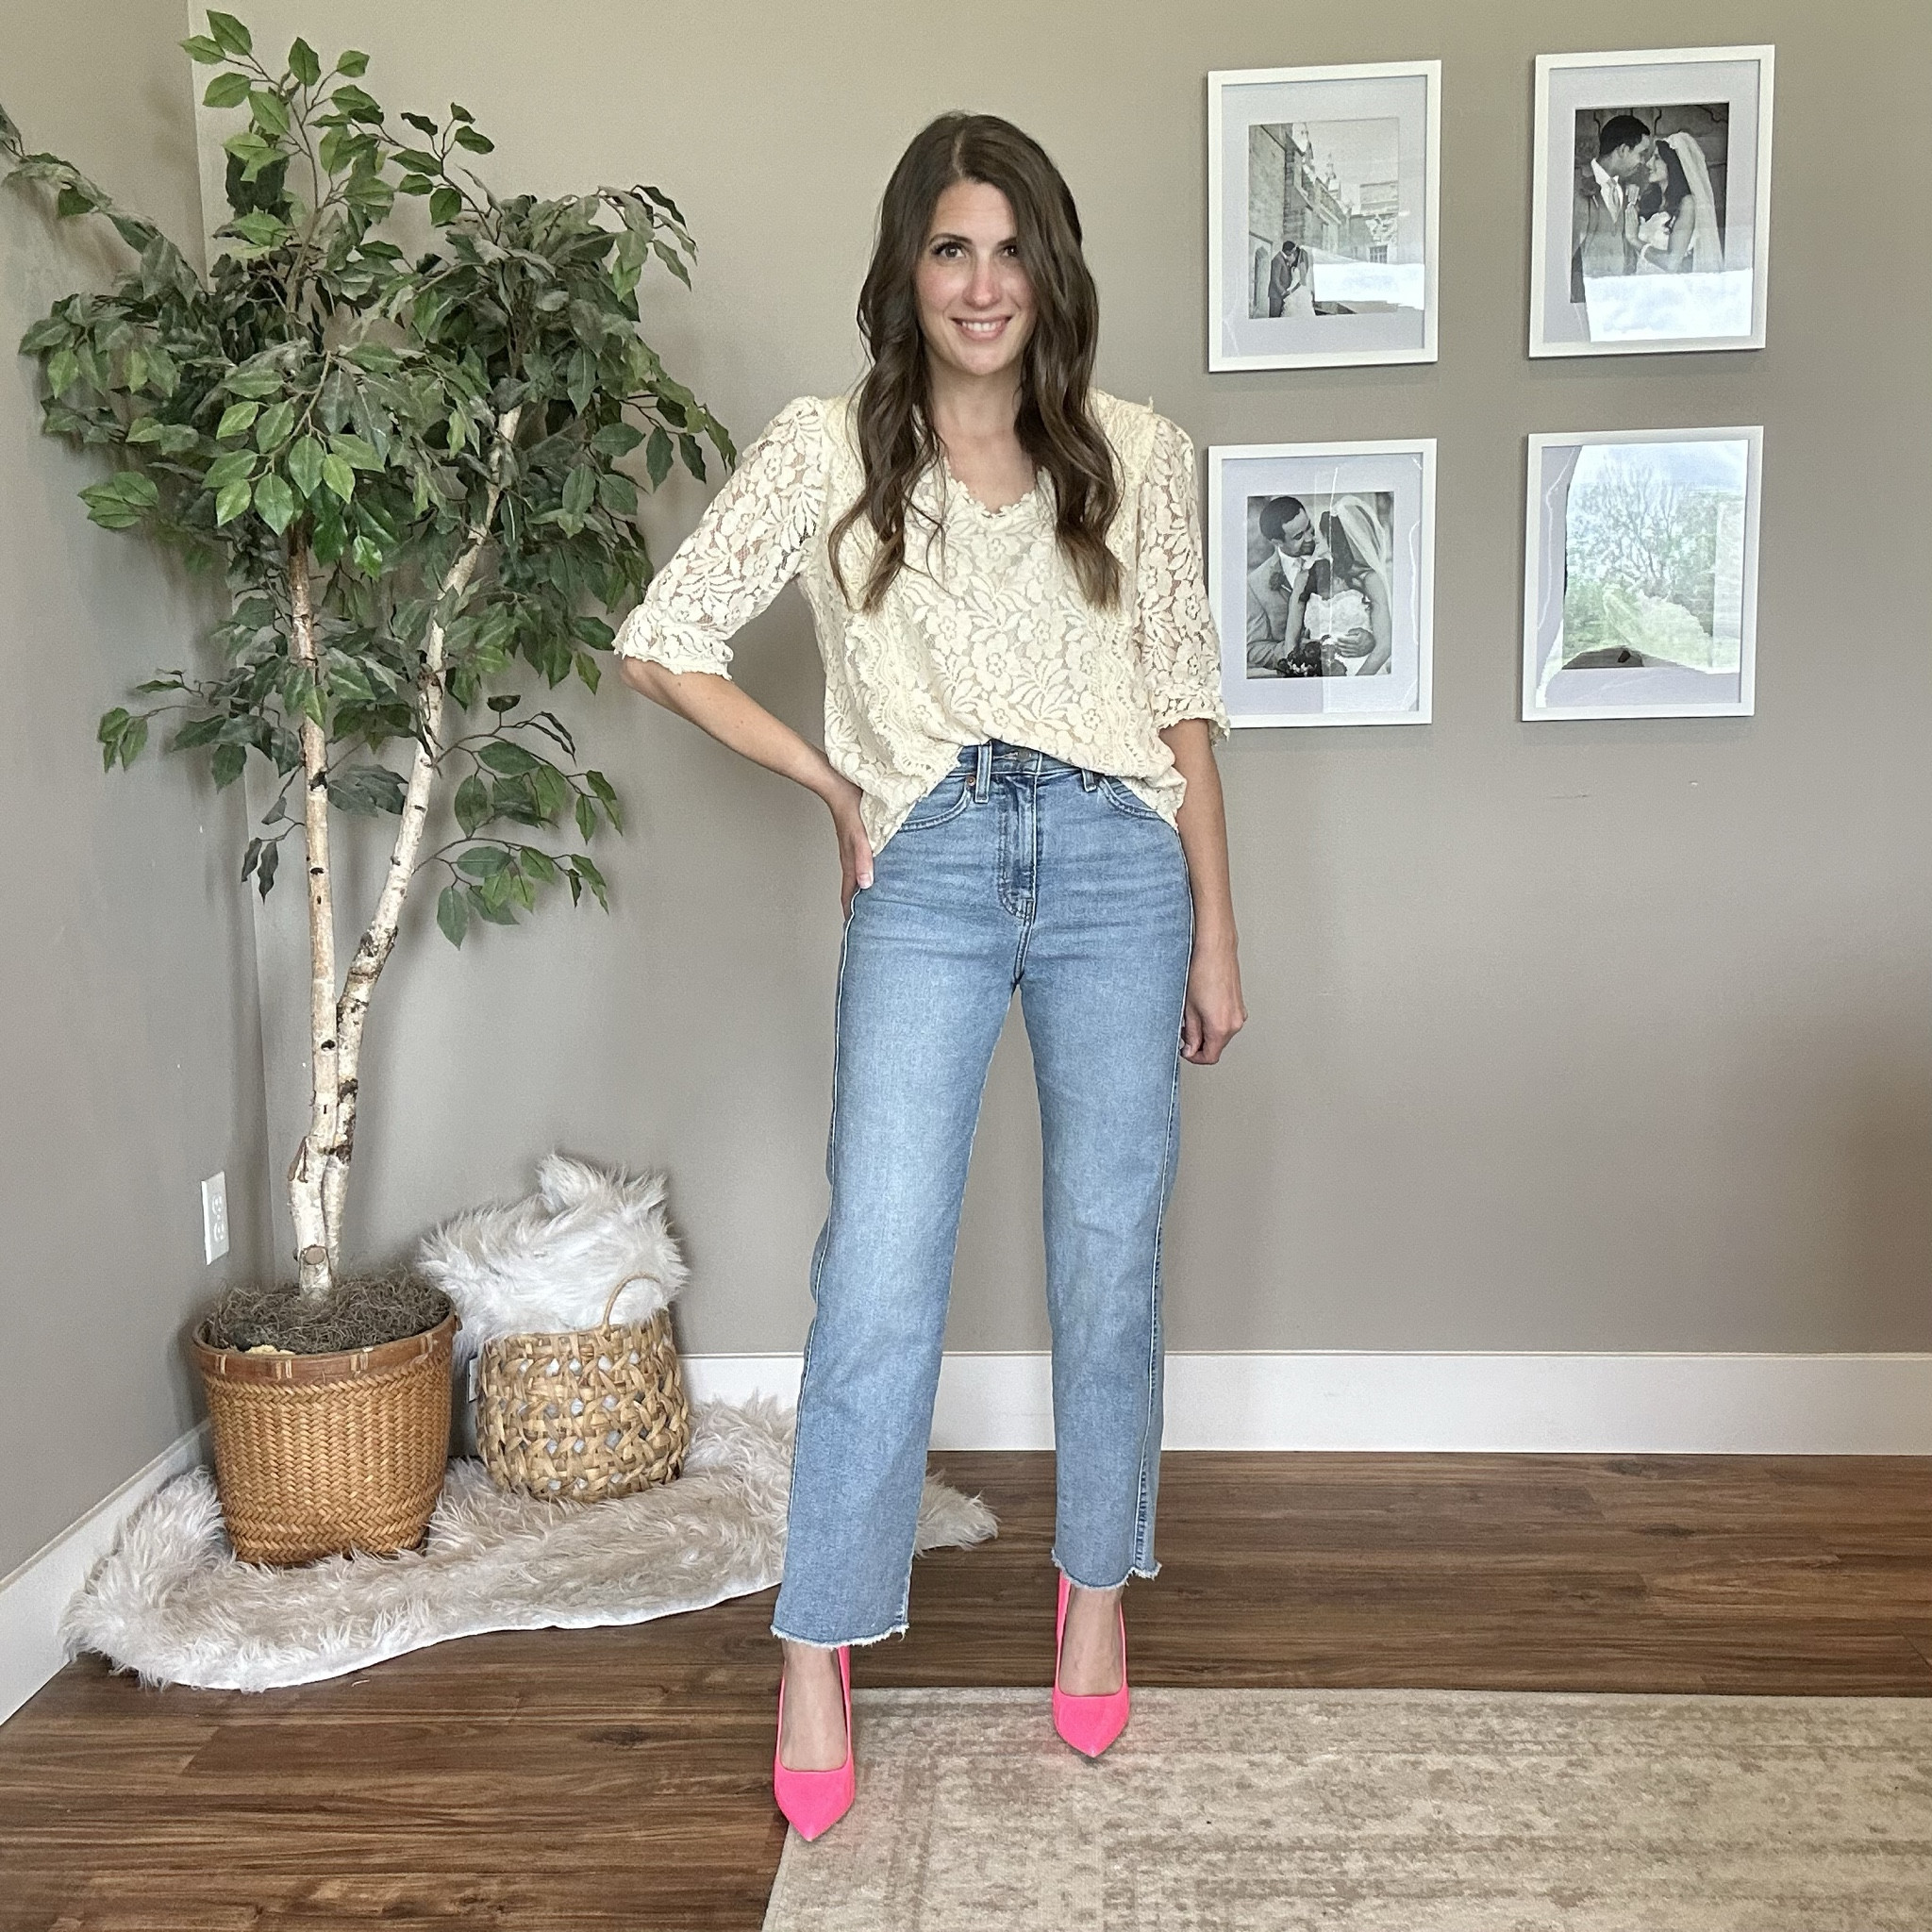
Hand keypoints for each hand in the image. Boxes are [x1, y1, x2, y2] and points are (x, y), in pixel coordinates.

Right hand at [825, 774, 874, 919]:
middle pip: (854, 889)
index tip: (856, 932)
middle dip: (860, 907)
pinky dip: (869, 872)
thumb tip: (866, 885)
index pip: (849, 894)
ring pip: (859, 876)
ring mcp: (854, 849)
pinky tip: (878, 871)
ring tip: (876, 902)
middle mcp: (851, 858)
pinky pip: (863, 862)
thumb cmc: (849, 807)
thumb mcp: (860, 835)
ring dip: (865, 890)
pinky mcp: (859, 839)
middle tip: (870, 923)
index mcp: (850, 861)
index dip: (851, 913)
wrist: (838, 784)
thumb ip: (863, 859)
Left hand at [1180, 929, 1244, 1064]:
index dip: (1195, 1057)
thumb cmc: (1201, 973)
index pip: (1210, 1057)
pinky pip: (1226, 1022)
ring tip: (1193, 1014)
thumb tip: (1191, 1048)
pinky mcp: (1239, 1005)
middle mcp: (1234, 1023)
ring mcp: (1239, 1014)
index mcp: (1221, 1028)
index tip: (1185, 1049)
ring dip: (1206, 1031)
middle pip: (1216, 1046)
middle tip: (1184, 1029)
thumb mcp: (1189, 1009)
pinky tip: (1204, 1007)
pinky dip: (1214, 1021)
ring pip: (1221, 1034)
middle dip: (1199, 1042)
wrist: (1215, 951)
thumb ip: (1190, 1033)